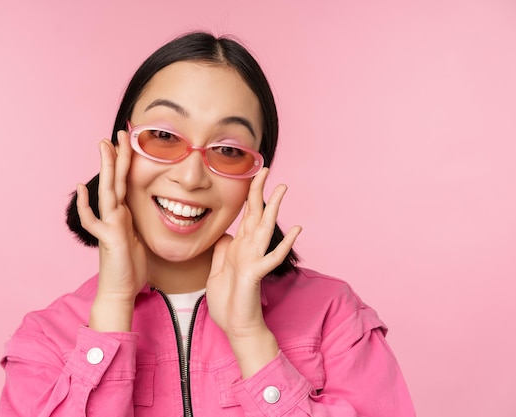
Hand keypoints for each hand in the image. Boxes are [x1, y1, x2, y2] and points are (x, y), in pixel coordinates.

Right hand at [76, 131, 146, 330]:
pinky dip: (85, 205)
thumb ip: (136, 222)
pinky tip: (80, 189)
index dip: (127, 162)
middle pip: (116, 180)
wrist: (120, 291)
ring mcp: (109, 225)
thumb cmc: (130, 268)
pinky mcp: (107, 238)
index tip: (129, 142)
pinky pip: (93, 220)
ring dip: (106, 169)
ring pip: (107, 191)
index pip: (126, 182)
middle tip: (117, 132)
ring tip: (103, 147)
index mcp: (124, 214)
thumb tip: (139, 211)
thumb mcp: (139, 238)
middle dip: (117, 156)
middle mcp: (115, 216)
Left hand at [206, 168, 300, 375]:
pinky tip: (297, 229)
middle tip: (267, 168)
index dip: (249, 195)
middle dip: (260, 191)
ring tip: (283, 189)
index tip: (253, 174)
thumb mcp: (218, 271)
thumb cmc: (228, 302)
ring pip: (266, 229)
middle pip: (256, 215)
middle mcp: (249, 249)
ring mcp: (254, 260)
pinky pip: (271, 257)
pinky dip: (285, 244)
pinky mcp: (255, 274)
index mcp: (240, 247)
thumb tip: (226, 235)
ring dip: (274, 208)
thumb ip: (223, 251)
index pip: (246, 215)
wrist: (235, 327)